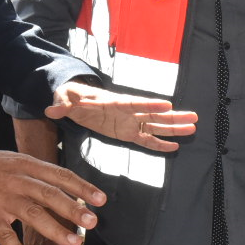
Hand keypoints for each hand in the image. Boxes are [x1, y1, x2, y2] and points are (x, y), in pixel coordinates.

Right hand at [0, 141, 101, 244]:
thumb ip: (36, 173)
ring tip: (73, 243)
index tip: (101, 200)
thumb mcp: (13, 160)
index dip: (82, 188)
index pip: (60, 175)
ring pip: (32, 215)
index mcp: (26, 165)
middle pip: (50, 195)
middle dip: (73, 210)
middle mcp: (17, 181)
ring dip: (54, 230)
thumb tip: (62, 185)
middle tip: (93, 222)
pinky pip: (3, 235)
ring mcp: (2, 199)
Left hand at [44, 81, 197, 150]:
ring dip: (173, 128)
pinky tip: (175, 147)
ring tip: (194, 128)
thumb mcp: (64, 99)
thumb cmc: (71, 97)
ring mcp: (129, 122)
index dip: (150, 103)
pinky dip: (159, 144)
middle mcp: (126, 112)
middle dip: (172, 116)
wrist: (75, 102)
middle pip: (153, 114)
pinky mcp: (127, 133)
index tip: (168, 103)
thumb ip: (61, 104)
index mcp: (113, 102)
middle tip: (194, 117)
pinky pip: (146, 140)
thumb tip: (51, 108)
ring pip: (155, 126)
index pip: (134, 103)